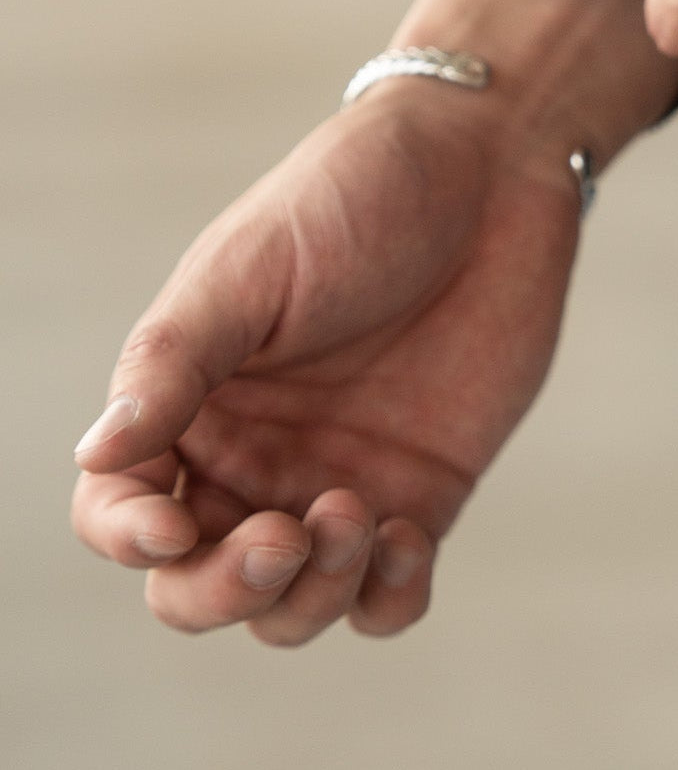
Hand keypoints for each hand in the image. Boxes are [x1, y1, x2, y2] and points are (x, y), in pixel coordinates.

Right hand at [72, 0, 677, 644]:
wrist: (486, 170)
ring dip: (311, 594)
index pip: (121, 504)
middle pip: (200, 582)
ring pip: (294, 603)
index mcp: (194, 398)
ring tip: (352, 514)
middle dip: (225, 588)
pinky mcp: (424, 490)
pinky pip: (390, 592)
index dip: (129, 535)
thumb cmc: (355, 196)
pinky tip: (406, 537)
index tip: (174, 527)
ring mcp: (339, 479)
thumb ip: (176, 360)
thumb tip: (96, 453)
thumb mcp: (251, 266)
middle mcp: (256, 454)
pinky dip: (388, 595)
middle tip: (283, 540)